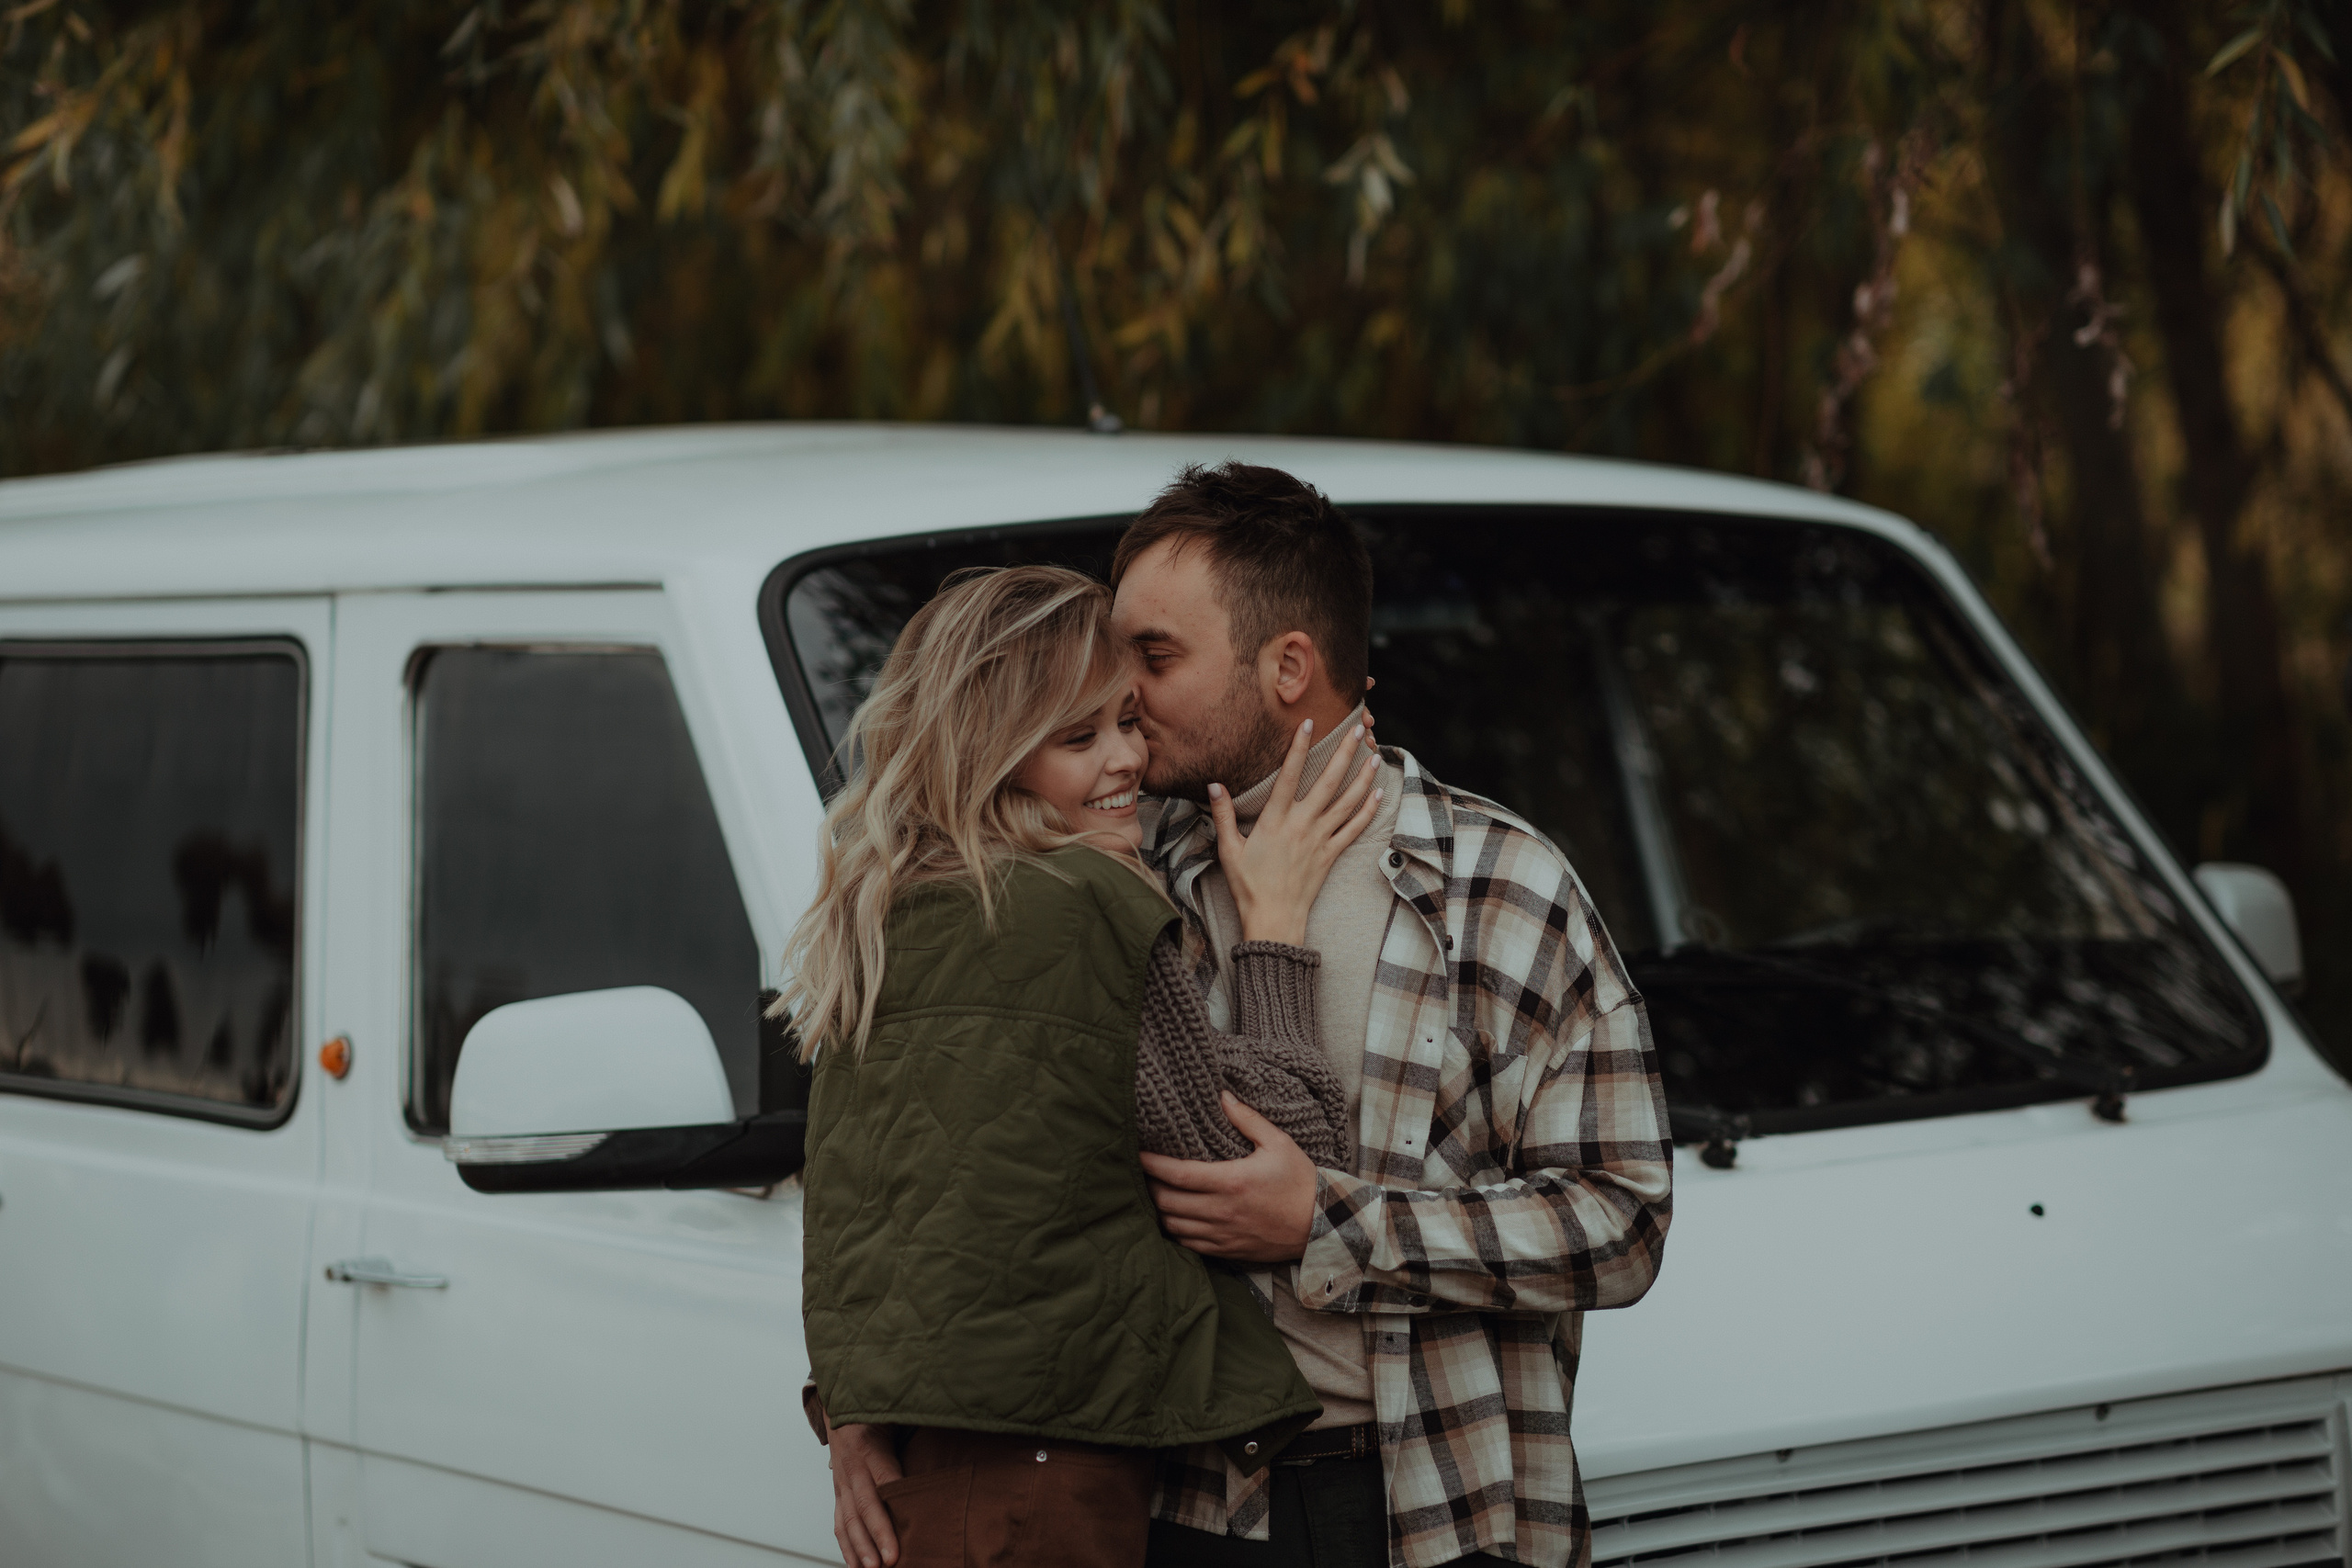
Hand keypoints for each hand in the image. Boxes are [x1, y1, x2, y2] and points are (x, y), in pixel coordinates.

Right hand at [828, 1421, 901, 1567]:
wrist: (839, 1408)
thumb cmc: (873, 1409)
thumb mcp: (894, 1410)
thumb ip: (915, 1420)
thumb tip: (949, 1421)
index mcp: (869, 1447)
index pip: (883, 1478)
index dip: (894, 1502)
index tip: (907, 1519)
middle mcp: (852, 1468)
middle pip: (864, 1505)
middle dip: (877, 1535)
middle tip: (889, 1561)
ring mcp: (842, 1483)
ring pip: (847, 1519)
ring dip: (859, 1547)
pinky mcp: (838, 1494)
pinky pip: (839, 1523)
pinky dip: (847, 1547)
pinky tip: (856, 1564)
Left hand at [1141, 1094, 1319, 1261]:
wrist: (1322, 1225)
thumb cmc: (1300, 1181)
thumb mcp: (1278, 1143)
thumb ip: (1247, 1119)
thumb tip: (1222, 1096)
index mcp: (1232, 1182)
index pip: (1178, 1174)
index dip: (1152, 1164)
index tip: (1136, 1152)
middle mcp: (1222, 1211)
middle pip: (1166, 1202)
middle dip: (1147, 1186)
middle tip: (1140, 1172)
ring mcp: (1222, 1235)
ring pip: (1172, 1226)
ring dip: (1157, 1210)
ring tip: (1151, 1192)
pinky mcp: (1226, 1251)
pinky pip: (1187, 1245)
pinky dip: (1173, 1231)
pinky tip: (1171, 1218)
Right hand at [1210, 718, 1380, 946]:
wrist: (1274, 920)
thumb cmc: (1248, 886)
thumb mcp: (1228, 849)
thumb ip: (1224, 815)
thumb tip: (1214, 785)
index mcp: (1275, 820)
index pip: (1288, 775)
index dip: (1299, 747)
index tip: (1308, 723)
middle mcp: (1302, 825)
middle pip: (1328, 782)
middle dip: (1344, 753)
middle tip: (1358, 729)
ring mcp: (1320, 840)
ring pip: (1347, 802)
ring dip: (1363, 777)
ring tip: (1375, 754)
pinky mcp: (1331, 855)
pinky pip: (1354, 829)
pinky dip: (1368, 810)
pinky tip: (1378, 793)